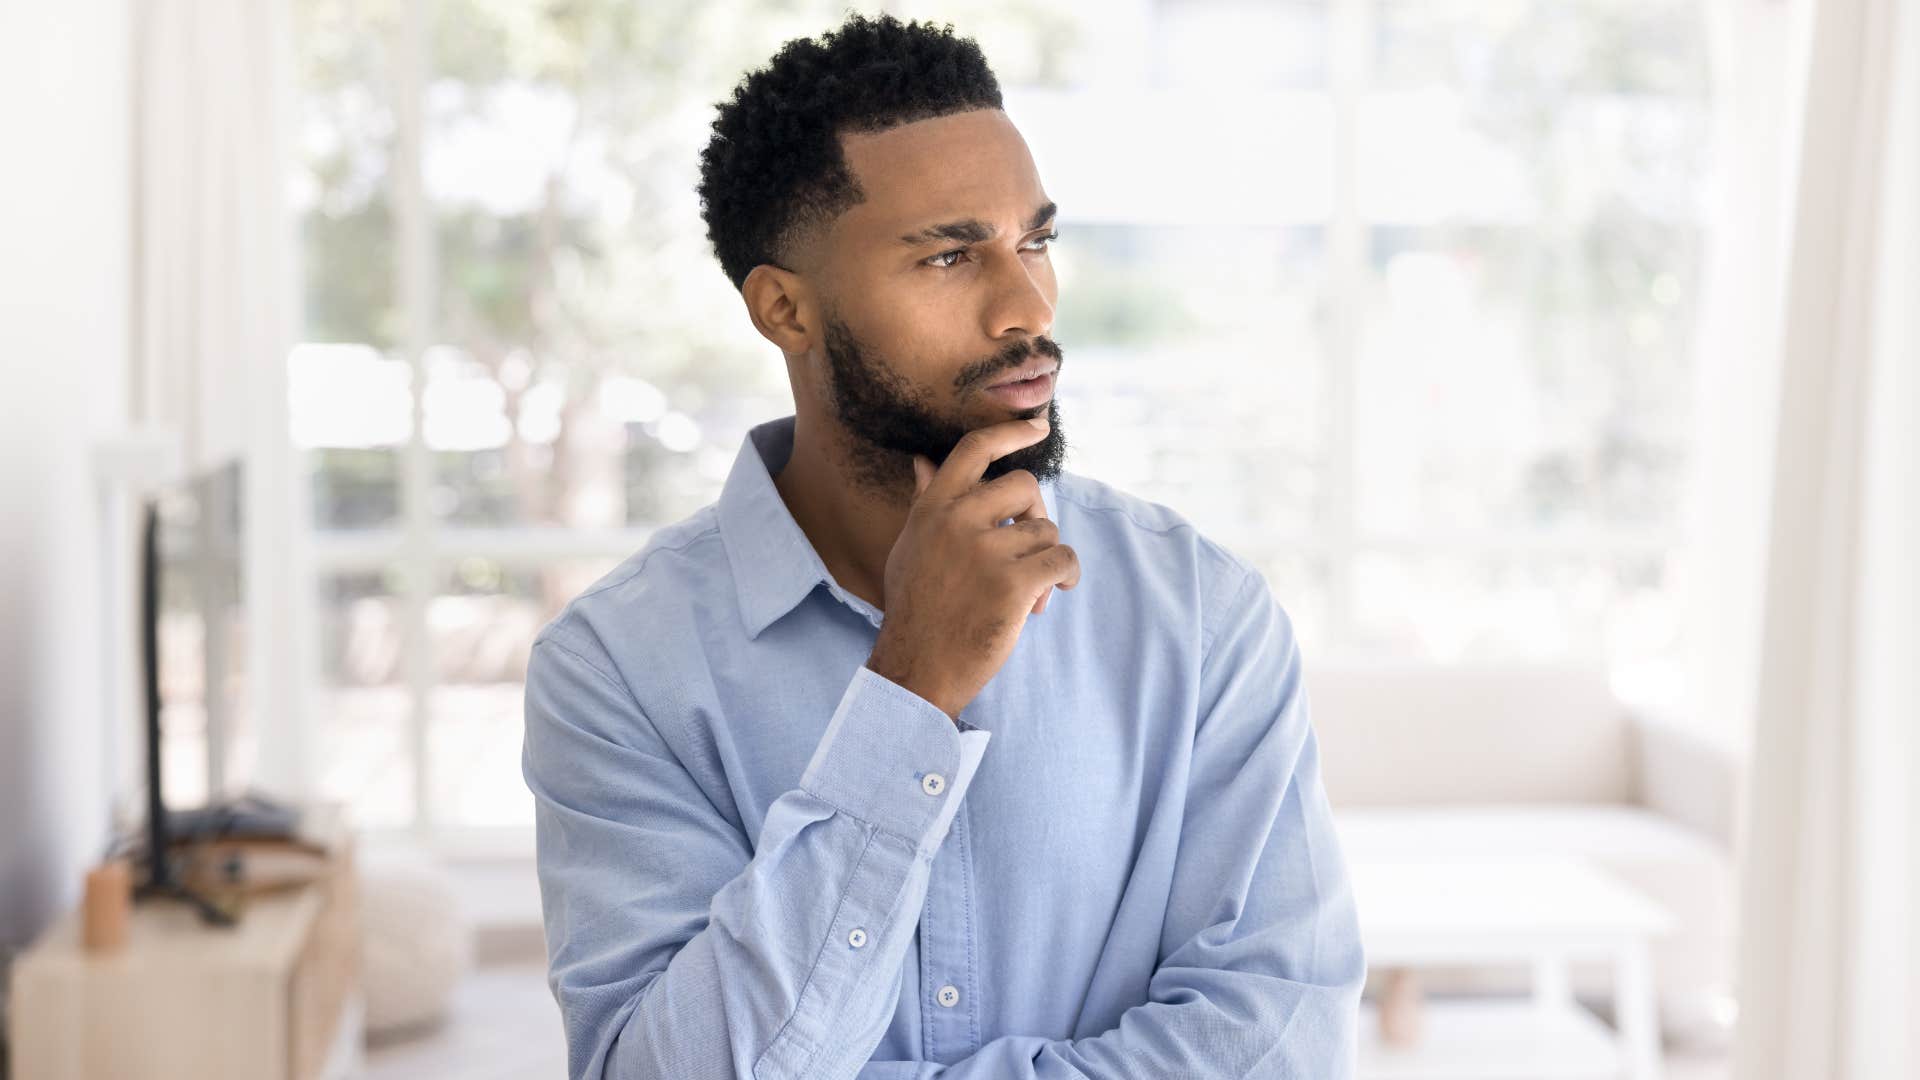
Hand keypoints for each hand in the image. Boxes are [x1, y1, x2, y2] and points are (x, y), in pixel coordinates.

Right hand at [864, 417, 1080, 720]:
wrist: (917, 668)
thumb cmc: (916, 608)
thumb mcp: (911, 546)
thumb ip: (926, 502)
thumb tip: (923, 460)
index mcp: (933, 508)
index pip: (974, 450)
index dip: (1012, 433)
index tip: (1038, 426)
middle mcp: (957, 521)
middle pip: (1025, 487)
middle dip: (1036, 516)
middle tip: (1029, 548)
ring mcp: (984, 551)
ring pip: (1046, 531)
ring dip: (1046, 560)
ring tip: (1028, 592)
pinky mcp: (1012, 584)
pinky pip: (1062, 560)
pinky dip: (1065, 576)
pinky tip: (1050, 595)